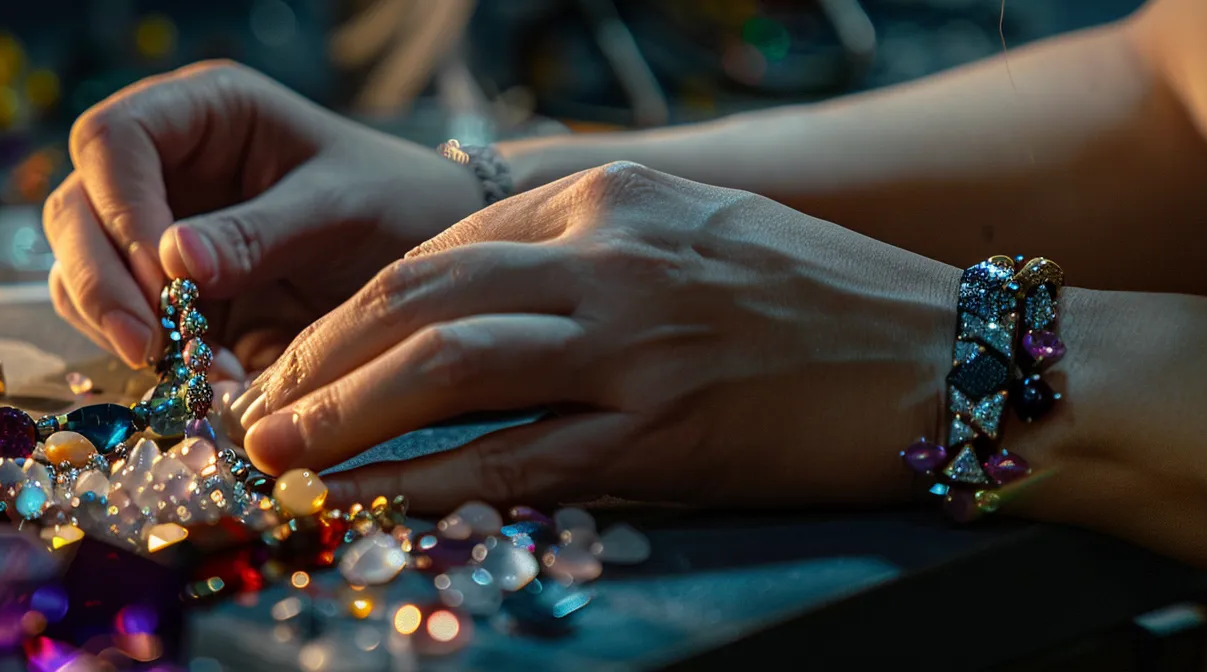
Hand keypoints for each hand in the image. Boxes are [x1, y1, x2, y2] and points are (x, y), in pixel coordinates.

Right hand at [43, 61, 485, 374]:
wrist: (430, 267)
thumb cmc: (396, 206)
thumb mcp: (340, 209)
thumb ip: (260, 232)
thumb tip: (173, 263)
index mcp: (203, 111)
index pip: (113, 140)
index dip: (122, 208)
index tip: (164, 277)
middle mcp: (164, 164)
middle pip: (77, 209)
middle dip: (101, 281)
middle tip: (147, 346)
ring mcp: (156, 230)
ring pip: (79, 271)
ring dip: (117, 326)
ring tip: (190, 369)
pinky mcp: (164, 294)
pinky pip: (118, 324)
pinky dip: (147, 358)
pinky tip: (203, 380)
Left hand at [236, 162, 962, 510]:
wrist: (953, 353)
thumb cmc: (817, 299)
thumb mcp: (688, 231)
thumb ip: (579, 252)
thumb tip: (462, 306)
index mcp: (607, 197)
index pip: (437, 247)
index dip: (348, 309)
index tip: (293, 356)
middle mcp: (610, 255)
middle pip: (418, 297)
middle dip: (318, 358)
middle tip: (253, 410)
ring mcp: (636, 341)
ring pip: (447, 368)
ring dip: (345, 414)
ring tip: (276, 455)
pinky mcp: (667, 430)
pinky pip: (520, 458)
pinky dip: (434, 482)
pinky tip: (376, 502)